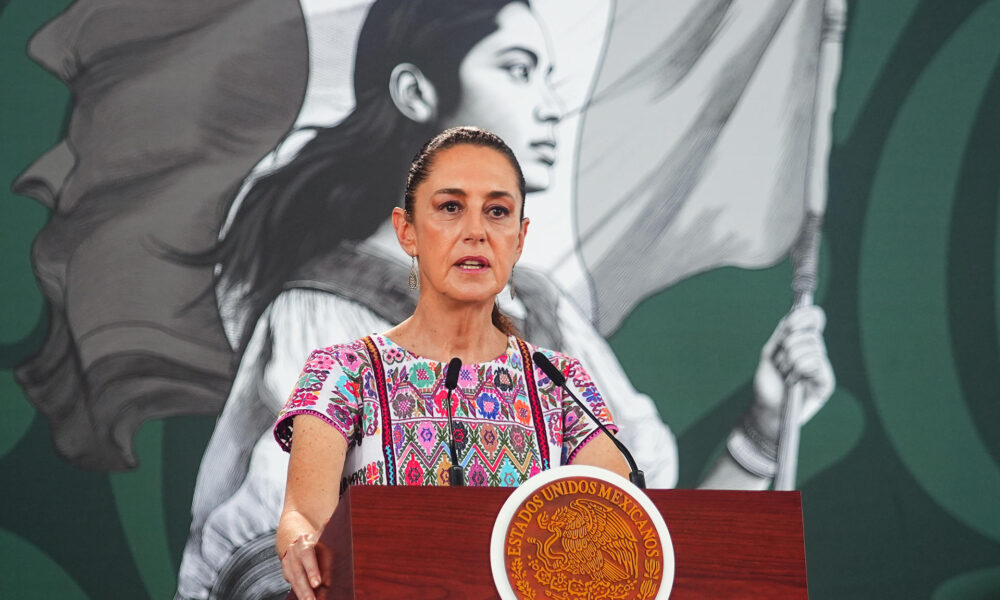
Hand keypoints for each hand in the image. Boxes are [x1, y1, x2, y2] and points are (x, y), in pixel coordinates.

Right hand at [281, 532, 321, 599]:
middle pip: (298, 571)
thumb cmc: (320, 547)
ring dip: (301, 593)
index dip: (312, 570)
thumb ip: (327, 565)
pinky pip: (292, 583)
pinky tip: (305, 599)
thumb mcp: (327, 551)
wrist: (303, 542)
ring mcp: (287, 561)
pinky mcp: (286, 571)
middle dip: (305, 588)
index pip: (307, 555)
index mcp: (305, 542)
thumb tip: (326, 584)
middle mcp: (293, 551)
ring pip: (293, 580)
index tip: (317, 584)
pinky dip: (300, 593)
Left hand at [750, 305, 834, 441]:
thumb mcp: (771, 354)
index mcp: (803, 342)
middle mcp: (816, 352)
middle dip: (787, 347)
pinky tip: (794, 381)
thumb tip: (794, 314)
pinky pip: (816, 362)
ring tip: (785, 375)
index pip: (815, 319)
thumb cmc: (768, 383)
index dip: (805, 316)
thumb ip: (782, 334)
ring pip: (812, 346)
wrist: (767, 409)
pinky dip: (800, 369)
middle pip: (810, 333)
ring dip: (790, 361)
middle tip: (780, 365)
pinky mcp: (826, 382)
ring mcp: (823, 367)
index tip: (789, 324)